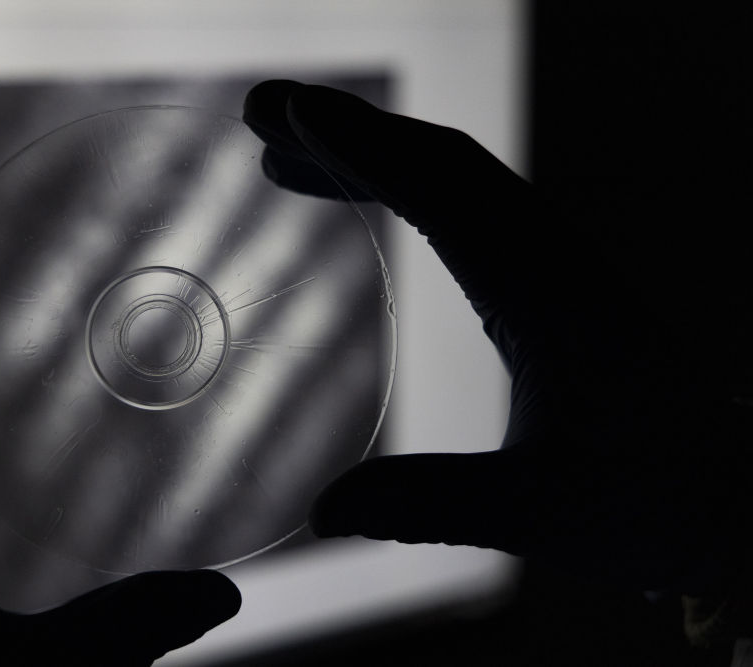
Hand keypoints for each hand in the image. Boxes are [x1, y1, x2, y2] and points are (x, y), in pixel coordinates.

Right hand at [243, 80, 752, 594]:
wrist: (726, 495)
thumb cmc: (651, 501)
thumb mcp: (540, 511)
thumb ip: (429, 506)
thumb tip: (323, 512)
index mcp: (547, 295)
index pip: (446, 193)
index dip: (364, 148)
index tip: (290, 117)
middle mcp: (550, 260)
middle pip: (442, 161)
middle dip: (350, 129)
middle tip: (261, 111)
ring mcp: (550, 264)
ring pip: (452, 179)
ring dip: (371, 155)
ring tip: (282, 161)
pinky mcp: (547, 282)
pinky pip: (464, 209)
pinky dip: (404, 189)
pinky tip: (364, 202)